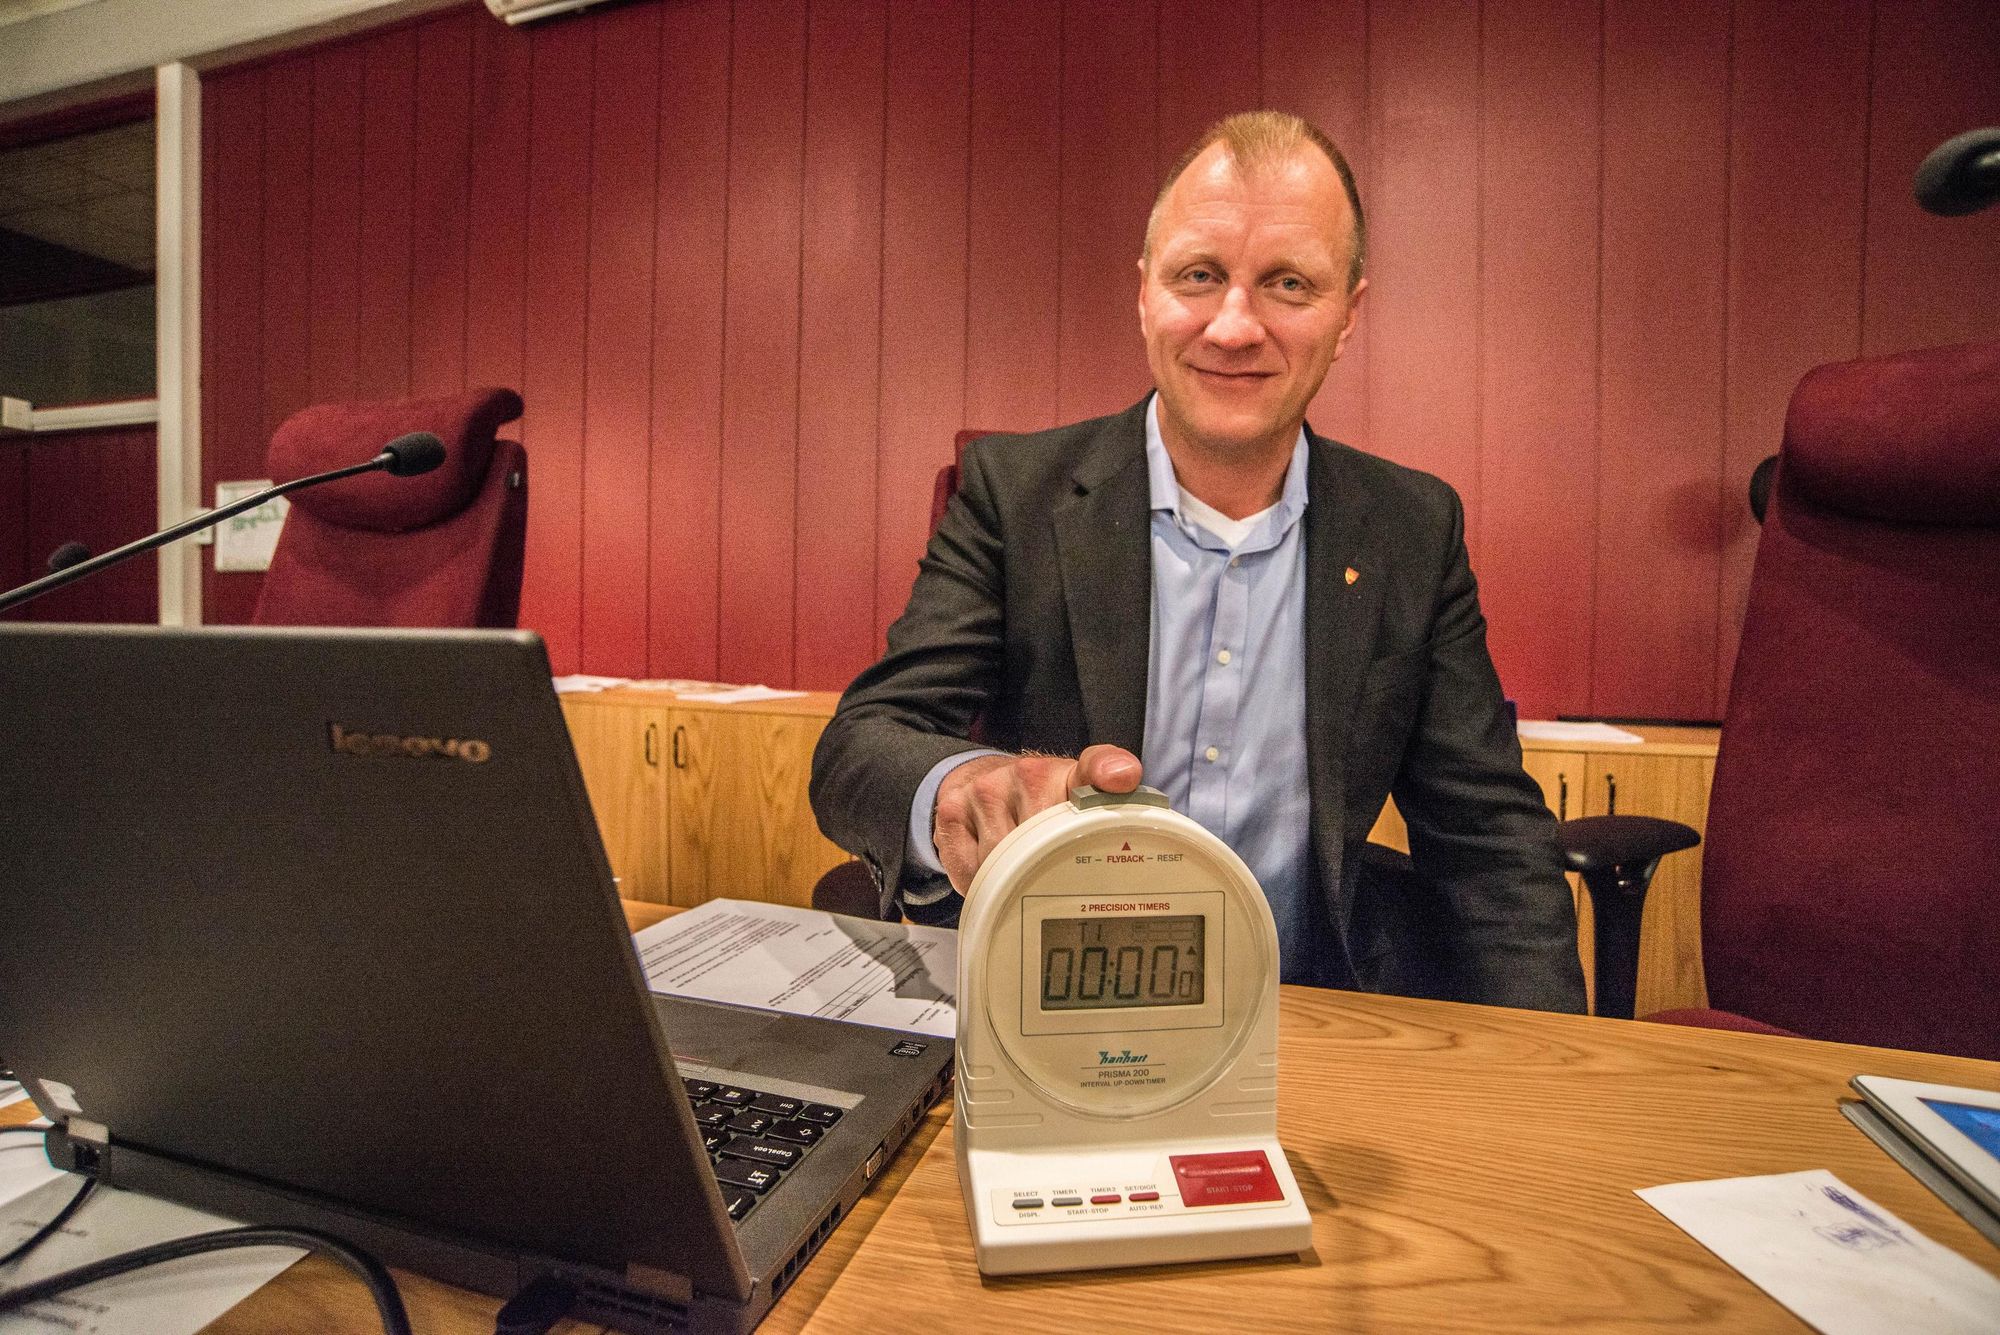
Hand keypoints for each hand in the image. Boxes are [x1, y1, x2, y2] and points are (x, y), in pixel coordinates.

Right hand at [932, 744, 1142, 892]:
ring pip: (1005, 861)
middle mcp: (1027, 773)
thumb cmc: (1042, 802)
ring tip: (1022, 874)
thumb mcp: (1081, 800)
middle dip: (1053, 867)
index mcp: (1069, 773)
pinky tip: (992, 872)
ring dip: (1013, 881)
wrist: (983, 781)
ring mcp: (986, 791)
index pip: (1095, 765)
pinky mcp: (952, 812)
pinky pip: (971, 869)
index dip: (1110, 772)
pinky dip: (981, 883)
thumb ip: (1111, 802)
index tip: (1122, 779)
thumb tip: (1127, 784)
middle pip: (1046, 841)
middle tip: (1060, 882)